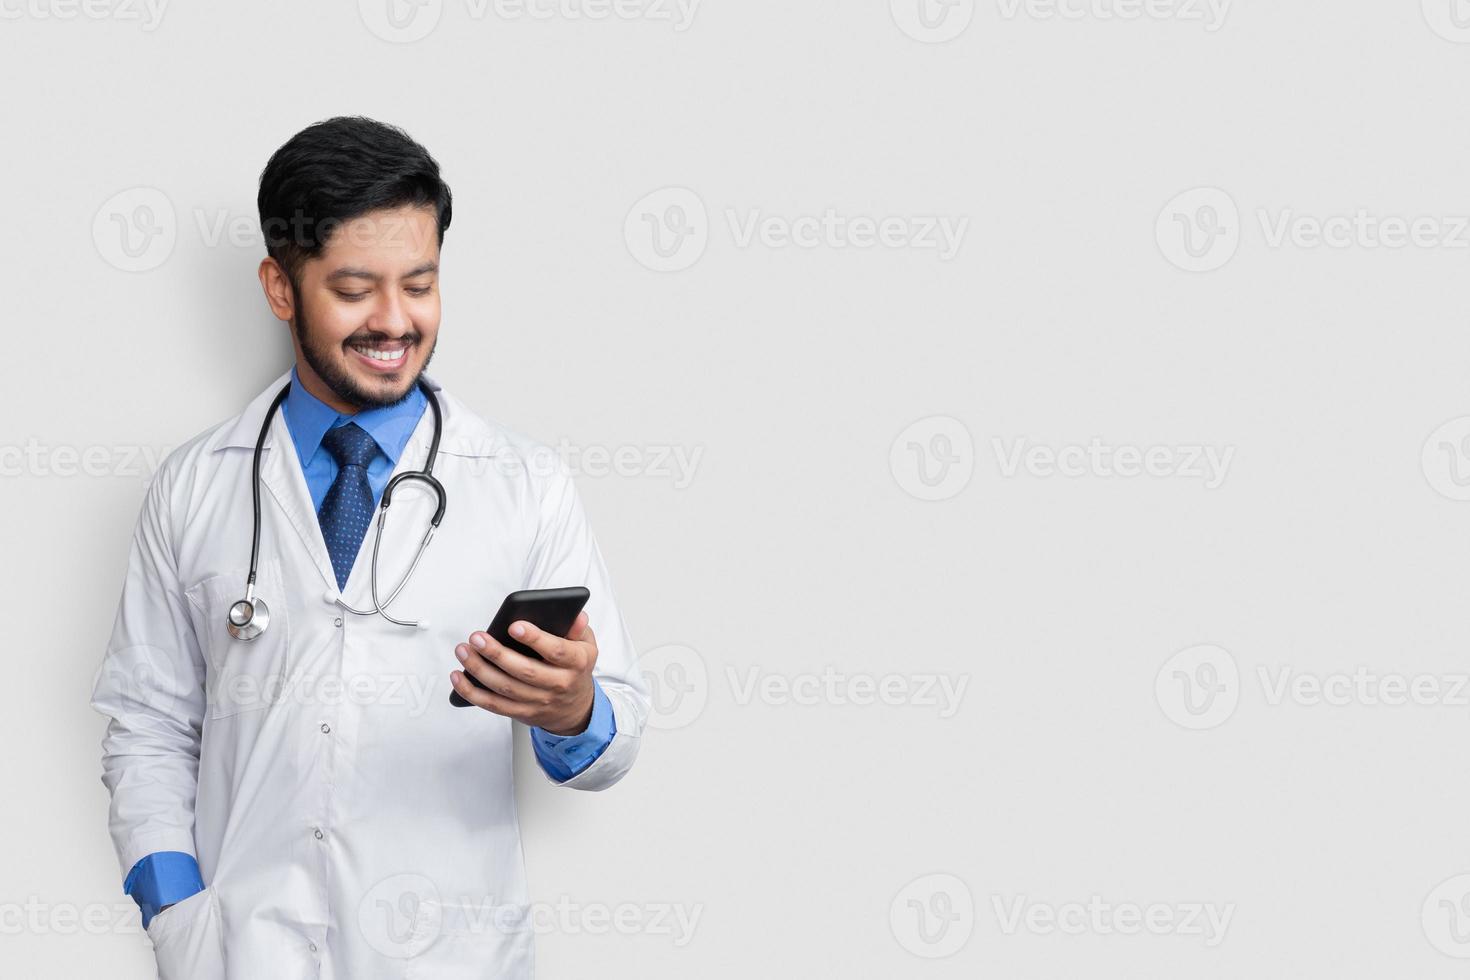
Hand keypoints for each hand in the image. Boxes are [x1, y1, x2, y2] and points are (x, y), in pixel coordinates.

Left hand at [451, 612, 597, 734]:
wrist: (575, 709)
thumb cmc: (575, 669)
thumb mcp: (586, 646)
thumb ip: (578, 629)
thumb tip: (576, 614)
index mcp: (576, 663)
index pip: (557, 651)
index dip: (536, 639)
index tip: (514, 625)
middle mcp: (558, 684)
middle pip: (525, 671)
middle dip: (497, 654)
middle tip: (477, 637)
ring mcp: (538, 701)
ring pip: (505, 688)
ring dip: (480, 670)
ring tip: (463, 650)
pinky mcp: (521, 713)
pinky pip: (493, 705)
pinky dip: (472, 692)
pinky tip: (458, 676)